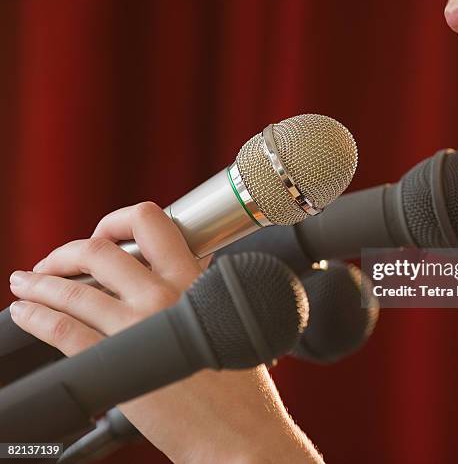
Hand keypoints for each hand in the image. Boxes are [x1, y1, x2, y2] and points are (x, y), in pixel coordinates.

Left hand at [8, 202, 322, 463]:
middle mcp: (162, 294)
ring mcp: (135, 328)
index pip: (150, 223)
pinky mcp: (113, 364)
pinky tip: (27, 315)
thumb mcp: (224, 318)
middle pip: (99, 250)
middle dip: (67, 251)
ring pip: (73, 290)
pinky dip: (37, 318)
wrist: (237, 430)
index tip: (103, 235)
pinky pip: (64, 330)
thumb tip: (176, 275)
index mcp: (193, 279)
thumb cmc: (239, 384)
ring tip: (25, 283)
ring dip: (39, 283)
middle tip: (54, 262)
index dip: (116, 221)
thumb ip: (198, 290)